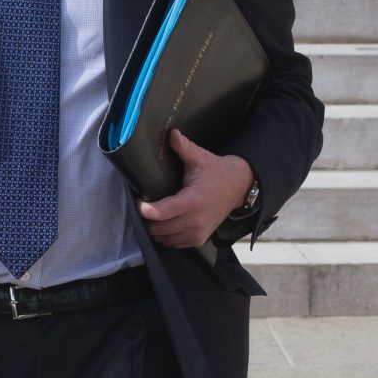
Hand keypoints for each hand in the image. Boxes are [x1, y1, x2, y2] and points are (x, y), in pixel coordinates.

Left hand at [137, 129, 253, 248]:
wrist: (238, 187)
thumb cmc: (216, 172)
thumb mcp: (200, 158)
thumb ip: (184, 148)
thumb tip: (172, 134)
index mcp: (193, 201)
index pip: (161, 213)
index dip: (144, 209)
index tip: (139, 200)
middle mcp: (195, 221)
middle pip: (158, 228)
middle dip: (147, 219)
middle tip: (144, 206)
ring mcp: (198, 232)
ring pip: (164, 238)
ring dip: (155, 228)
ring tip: (152, 214)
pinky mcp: (199, 239)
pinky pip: (174, 244)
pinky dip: (165, 236)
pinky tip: (164, 223)